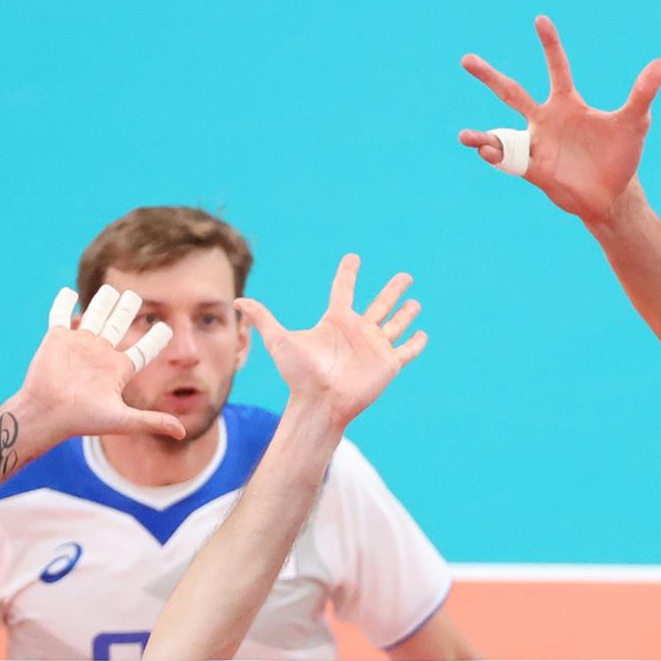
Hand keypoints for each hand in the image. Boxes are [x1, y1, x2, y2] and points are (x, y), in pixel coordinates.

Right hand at [18, 286, 184, 441]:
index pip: (143, 350)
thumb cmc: (83, 419)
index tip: (167, 328)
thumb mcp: (123, 420)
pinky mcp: (57, 339)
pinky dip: (64, 303)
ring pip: (94, 317)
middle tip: (134, 295)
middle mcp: (100, 354)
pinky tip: (68, 292)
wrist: (48, 415)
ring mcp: (79, 344)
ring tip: (110, 290)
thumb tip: (183, 433)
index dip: (155, 339)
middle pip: (118, 326)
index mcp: (118, 369)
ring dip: (101, 303)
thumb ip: (153, 422)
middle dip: (126, 310)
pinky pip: (60, 316)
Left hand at [234, 255, 426, 427]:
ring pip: (395, 324)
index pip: (344, 290)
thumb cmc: (300, 374)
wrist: (320, 402)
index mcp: (336, 321)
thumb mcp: (280, 340)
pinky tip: (423, 334)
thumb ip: (263, 319)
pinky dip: (415, 343)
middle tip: (405, 276)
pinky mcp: (388, 364)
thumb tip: (238, 301)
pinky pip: (406, 351)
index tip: (354, 258)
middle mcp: (358, 331)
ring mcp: (374, 347)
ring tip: (415, 301)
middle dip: (393, 290)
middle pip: (380, 303)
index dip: (348, 273)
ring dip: (406, 313)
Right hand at [459, 17, 660, 223]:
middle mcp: (546, 121)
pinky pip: (510, 163)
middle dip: (489, 77)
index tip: (540, 19)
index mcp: (568, 104)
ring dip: (482, 137)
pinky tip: (485, 153)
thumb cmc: (621, 157)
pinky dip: (497, 159)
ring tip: (464, 137)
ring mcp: (537, 145)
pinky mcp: (534, 171)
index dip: (550, 44)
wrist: (613, 196)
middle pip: (512, 92)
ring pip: (501, 134)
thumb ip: (643, 93)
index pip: (557, 68)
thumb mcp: (635, 123)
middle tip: (466, 59)